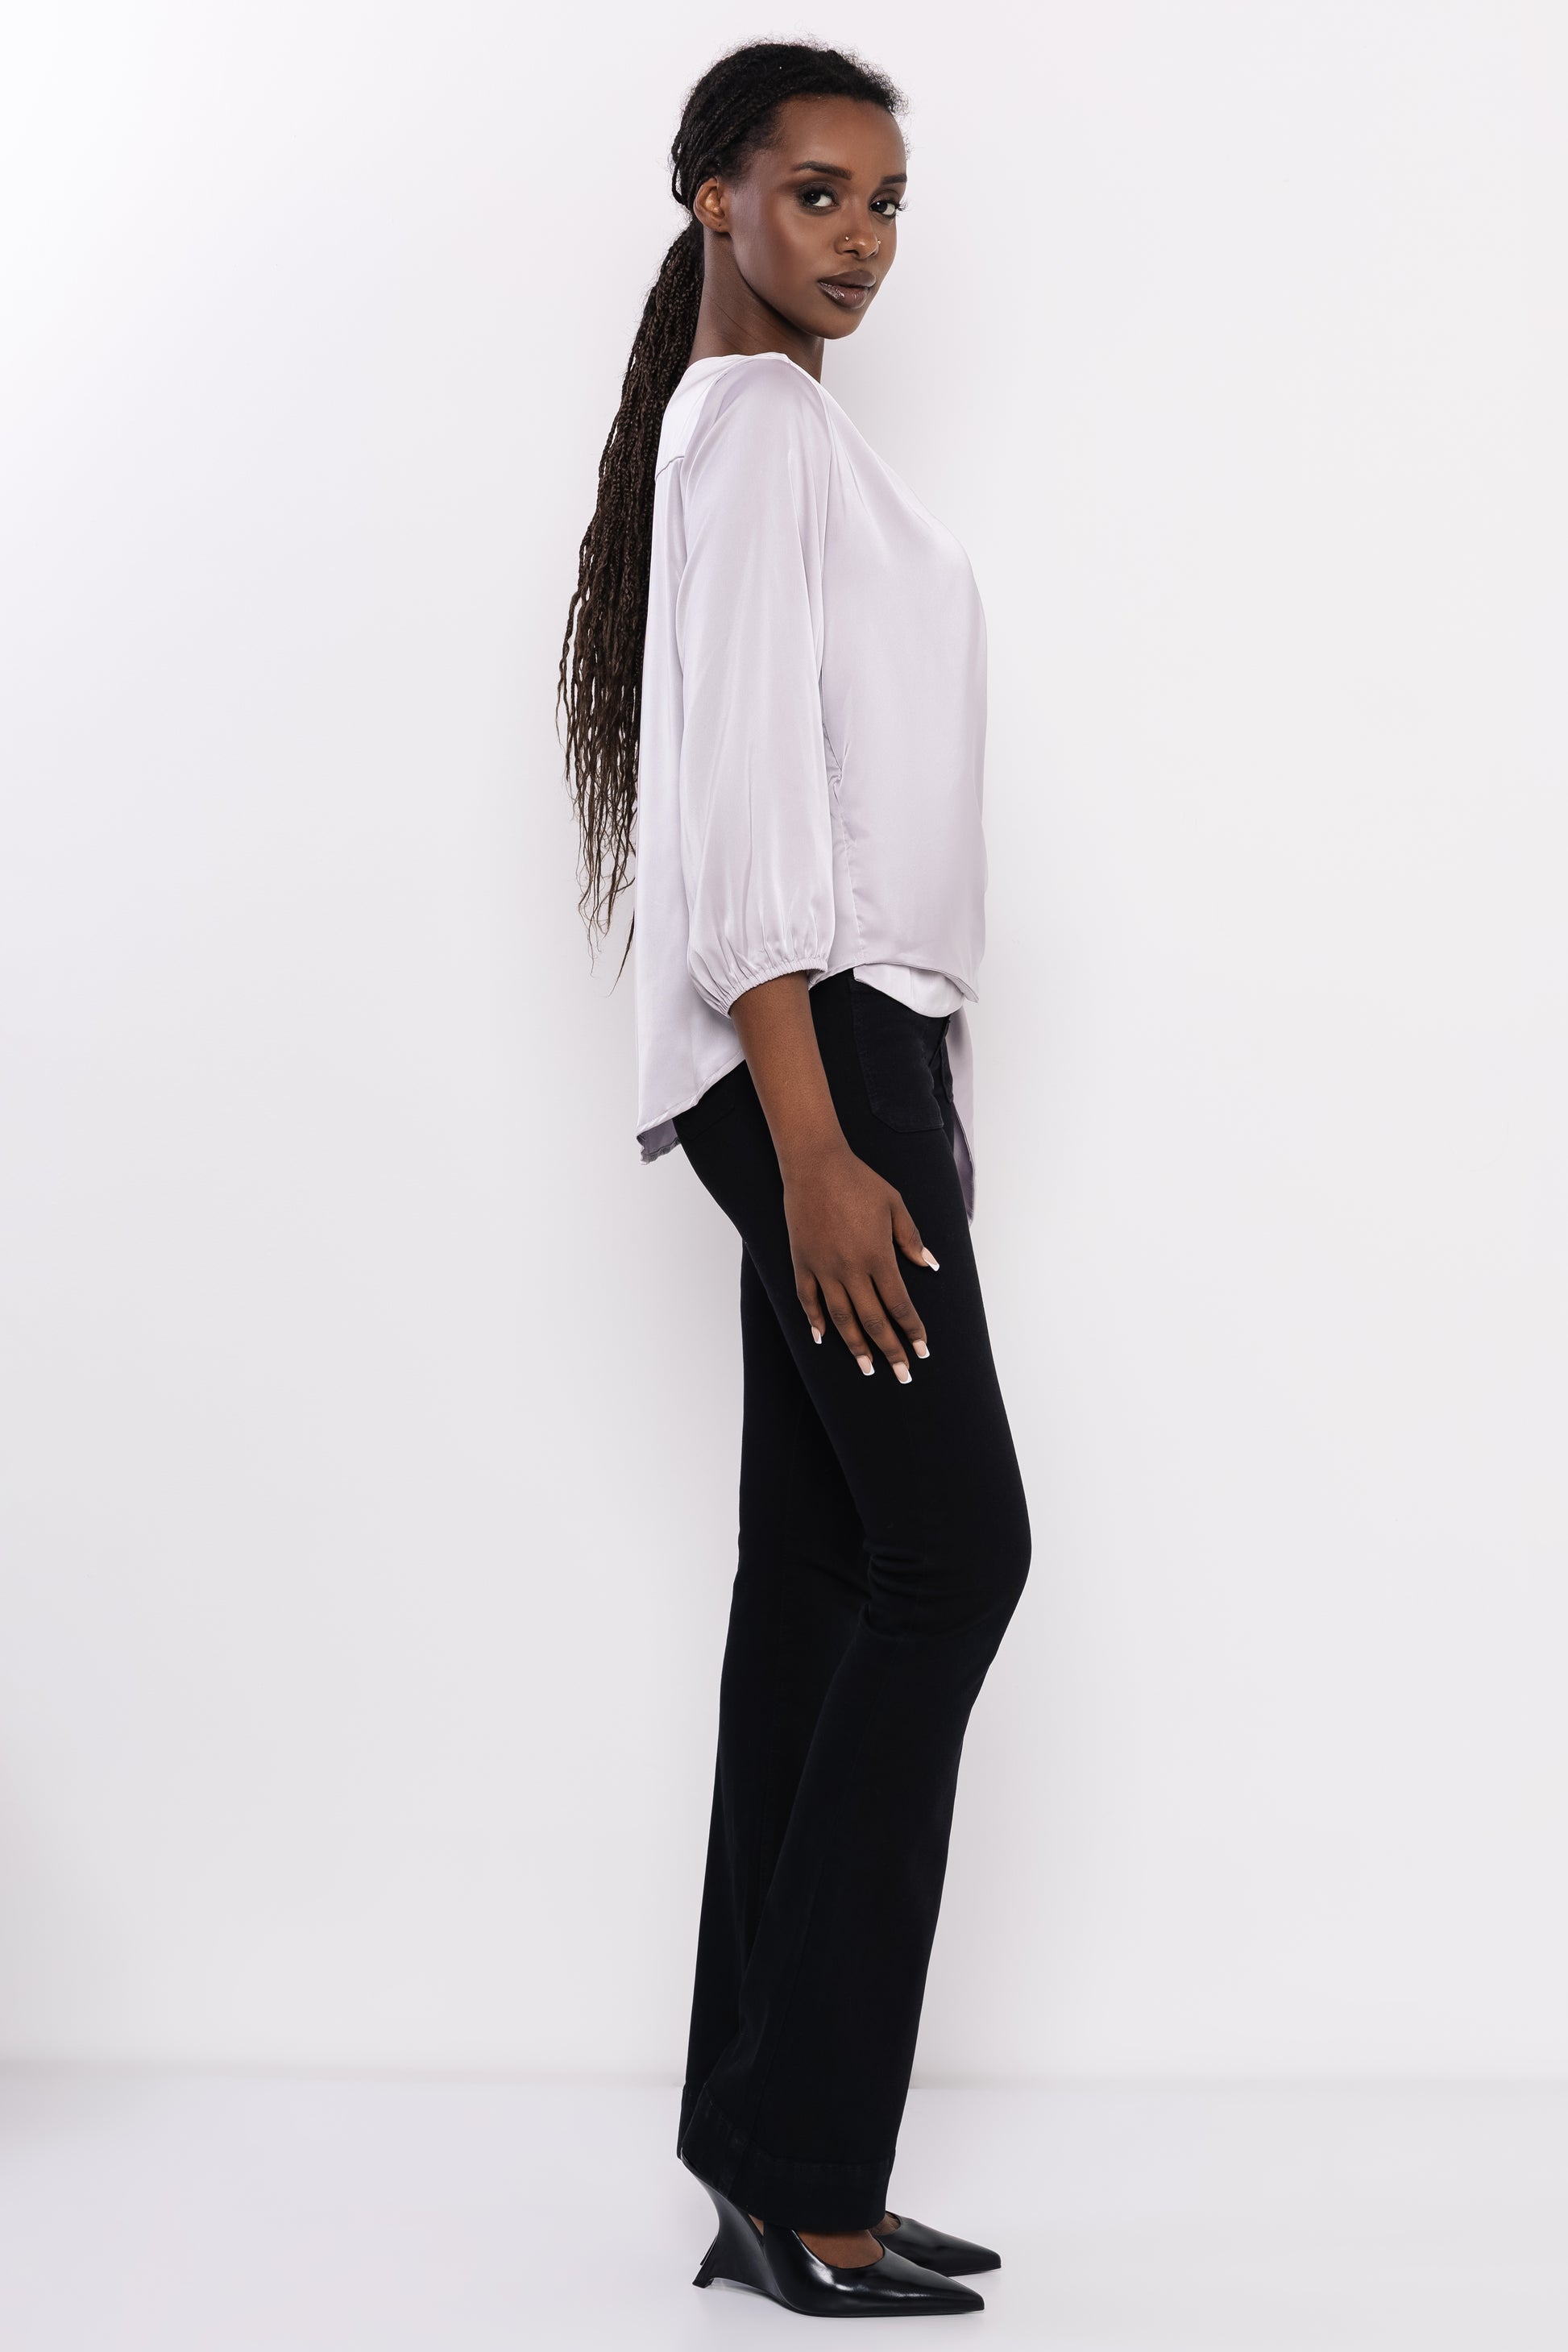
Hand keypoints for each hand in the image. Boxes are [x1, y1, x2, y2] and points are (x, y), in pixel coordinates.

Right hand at [781, 1134, 938, 1380]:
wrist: (815, 1165)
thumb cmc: (859, 1181)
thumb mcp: (895, 1205)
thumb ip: (912, 1240)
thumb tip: (931, 1266)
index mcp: (878, 1256)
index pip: (900, 1305)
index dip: (912, 1331)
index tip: (923, 1351)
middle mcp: (851, 1269)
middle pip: (874, 1321)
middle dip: (891, 1351)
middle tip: (902, 1375)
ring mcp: (824, 1268)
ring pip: (841, 1318)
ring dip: (855, 1346)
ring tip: (867, 1369)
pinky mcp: (802, 1262)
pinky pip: (808, 1299)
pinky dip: (814, 1321)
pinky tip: (821, 1338)